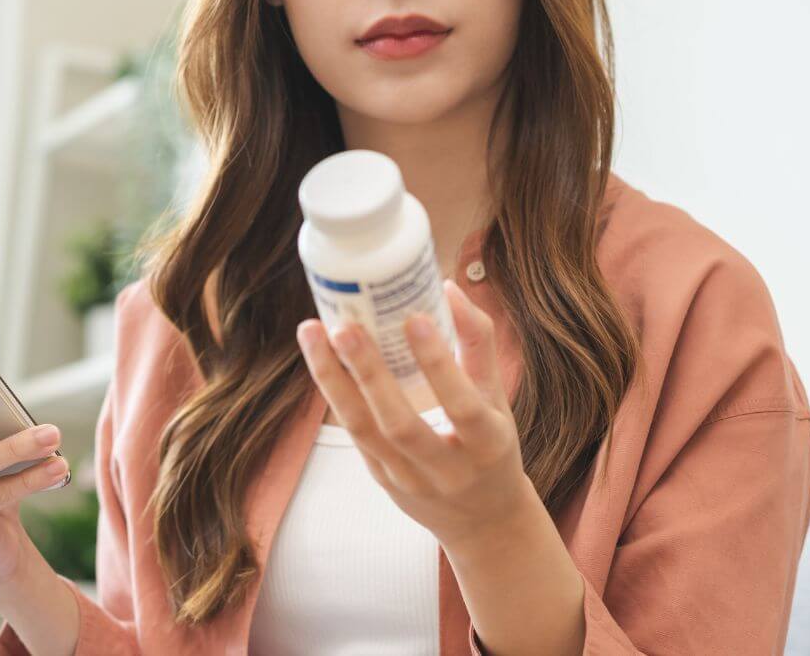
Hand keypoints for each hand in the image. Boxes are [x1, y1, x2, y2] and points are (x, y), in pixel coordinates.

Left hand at [296, 279, 531, 548]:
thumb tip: (448, 287)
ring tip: (312, 334)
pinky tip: (319, 358)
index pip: (462, 406)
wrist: (483, 523)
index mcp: (488, 446)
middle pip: (400, 425)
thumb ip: (477, 344)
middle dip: (369, 374)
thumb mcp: (497, 399)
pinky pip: (353, 434)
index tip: (415, 318)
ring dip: (333, 381)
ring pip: (363, 431)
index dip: (438, 364)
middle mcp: (447, 470)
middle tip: (344, 327)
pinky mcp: (381, 480)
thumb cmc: (491, 446)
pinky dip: (335, 394)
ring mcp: (408, 480)